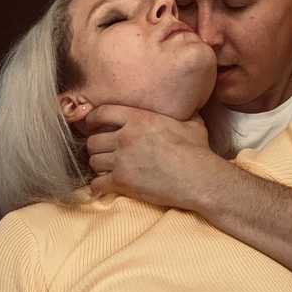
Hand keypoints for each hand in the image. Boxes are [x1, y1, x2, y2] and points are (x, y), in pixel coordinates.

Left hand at [85, 105, 222, 210]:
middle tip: (104, 153)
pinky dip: (100, 186)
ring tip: (107, 170)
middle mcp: (125, 137)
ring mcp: (122, 160)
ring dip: (99, 167)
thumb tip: (190, 104)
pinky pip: (98, 183)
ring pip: (93, 162)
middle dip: (97, 147)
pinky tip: (105, 187)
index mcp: (138, 119)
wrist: (198, 178)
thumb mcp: (191, 123)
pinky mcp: (122, 182)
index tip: (92, 125)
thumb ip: (182, 112)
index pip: (101, 113)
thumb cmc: (197, 151)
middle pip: (93, 141)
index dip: (93, 120)